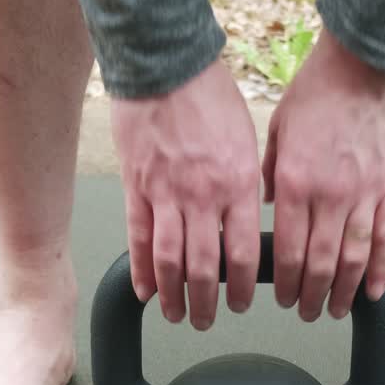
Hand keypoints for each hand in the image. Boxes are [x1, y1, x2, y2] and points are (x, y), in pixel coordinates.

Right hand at [112, 58, 260, 329]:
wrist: (164, 65)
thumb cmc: (210, 95)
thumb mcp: (247, 139)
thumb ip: (247, 182)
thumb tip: (249, 214)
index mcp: (236, 184)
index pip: (242, 253)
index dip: (242, 286)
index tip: (243, 302)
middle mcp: (202, 196)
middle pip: (204, 267)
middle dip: (208, 302)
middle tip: (210, 320)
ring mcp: (165, 194)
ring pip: (169, 261)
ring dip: (175, 296)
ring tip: (178, 316)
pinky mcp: (135, 186)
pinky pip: (138, 237)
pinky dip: (140, 269)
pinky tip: (145, 291)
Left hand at [263, 29, 384, 320]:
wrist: (366, 61)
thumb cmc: (320, 87)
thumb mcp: (279, 128)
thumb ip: (272, 171)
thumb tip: (269, 203)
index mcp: (295, 181)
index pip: (287, 249)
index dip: (283, 281)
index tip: (281, 297)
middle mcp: (330, 194)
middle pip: (319, 264)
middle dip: (310, 296)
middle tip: (305, 312)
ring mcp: (365, 194)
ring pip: (353, 259)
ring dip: (341, 291)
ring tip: (333, 310)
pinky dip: (380, 268)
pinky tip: (372, 290)